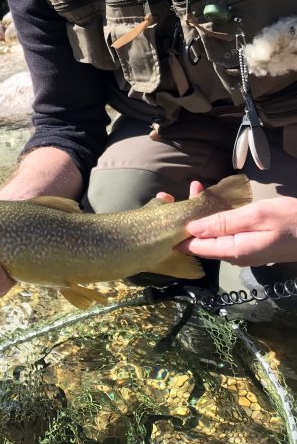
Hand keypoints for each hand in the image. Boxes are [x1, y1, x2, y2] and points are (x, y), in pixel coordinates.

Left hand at [162, 185, 296, 267]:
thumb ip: (224, 222)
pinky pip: (225, 231)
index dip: (177, 234)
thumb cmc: (291, 221)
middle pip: (202, 240)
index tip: (161, 218)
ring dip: (201, 213)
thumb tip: (192, 229)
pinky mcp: (248, 243)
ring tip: (193, 188)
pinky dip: (215, 215)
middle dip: (186, 219)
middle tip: (170, 197)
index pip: (196, 247)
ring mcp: (242, 250)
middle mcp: (235, 255)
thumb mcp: (257, 216)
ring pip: (212, 233)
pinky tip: (210, 198)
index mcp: (234, 251)